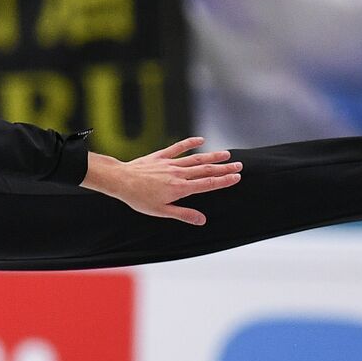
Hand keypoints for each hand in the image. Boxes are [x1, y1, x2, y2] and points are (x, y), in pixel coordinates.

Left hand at [81, 137, 241, 225]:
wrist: (122, 181)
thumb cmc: (140, 199)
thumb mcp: (162, 212)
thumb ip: (183, 214)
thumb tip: (202, 220)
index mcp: (180, 189)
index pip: (207, 184)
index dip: (223, 181)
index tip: (237, 177)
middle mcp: (178, 174)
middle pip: (206, 170)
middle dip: (224, 168)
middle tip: (239, 165)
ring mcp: (170, 163)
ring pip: (196, 159)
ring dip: (213, 156)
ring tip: (227, 154)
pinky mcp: (161, 156)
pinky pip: (178, 147)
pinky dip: (190, 143)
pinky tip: (201, 140)